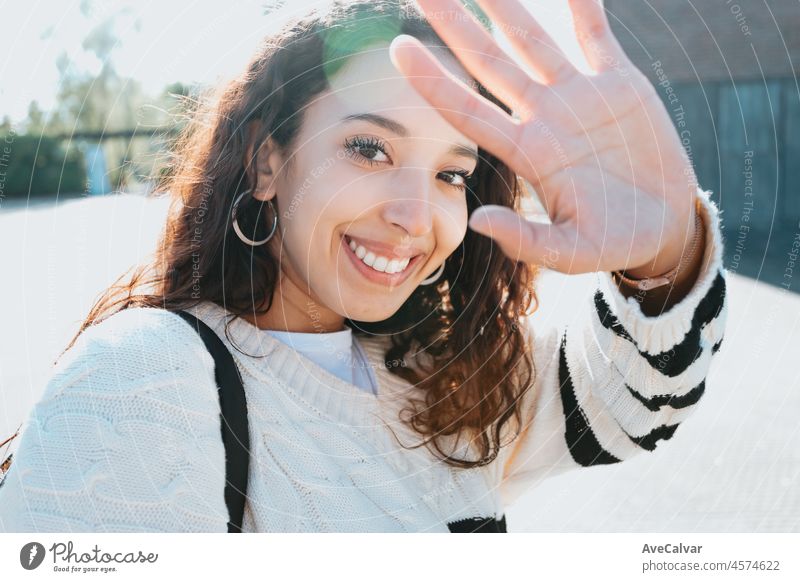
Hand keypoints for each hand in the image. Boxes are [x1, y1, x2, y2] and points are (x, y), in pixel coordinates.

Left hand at [389, 0, 699, 276]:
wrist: (663, 226)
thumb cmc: (614, 243)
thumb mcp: (572, 252)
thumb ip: (527, 241)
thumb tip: (478, 223)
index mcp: (528, 154)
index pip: (468, 111)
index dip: (431, 81)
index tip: (396, 49)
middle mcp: (544, 118)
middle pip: (489, 64)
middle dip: (457, 28)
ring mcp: (578, 96)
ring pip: (533, 40)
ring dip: (506, 7)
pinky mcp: (619, 83)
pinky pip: (595, 35)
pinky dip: (583, 7)